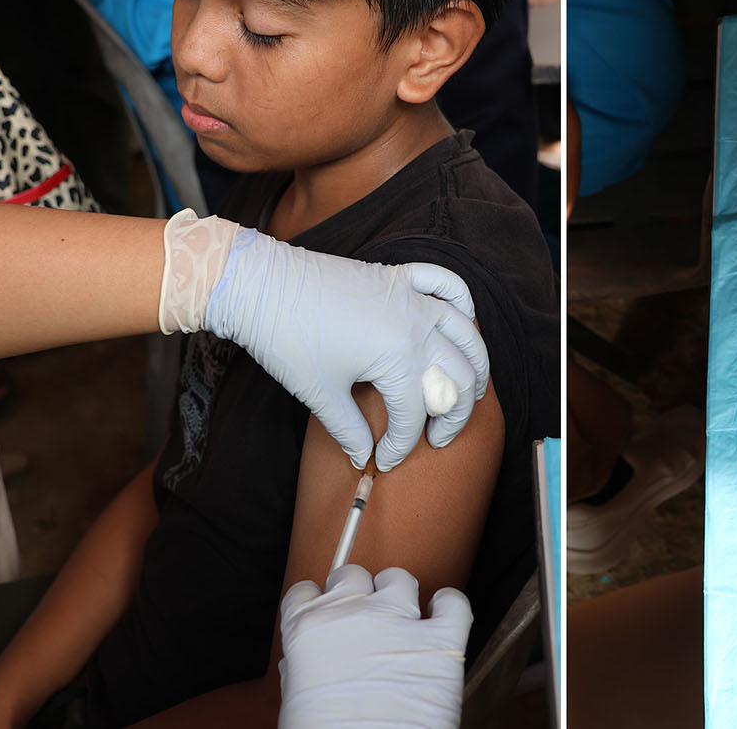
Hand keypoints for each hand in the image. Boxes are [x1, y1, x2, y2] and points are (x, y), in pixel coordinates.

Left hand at [207, 230, 489, 470]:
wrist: (260, 286)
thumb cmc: (288, 339)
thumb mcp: (320, 393)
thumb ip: (350, 430)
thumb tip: (363, 457)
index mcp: (400, 357)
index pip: (415, 413)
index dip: (403, 444)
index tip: (386, 459)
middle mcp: (418, 326)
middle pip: (459, 378)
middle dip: (453, 415)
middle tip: (436, 436)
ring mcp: (414, 298)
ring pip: (468, 334)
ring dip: (476, 366)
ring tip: (468, 390)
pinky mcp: (401, 278)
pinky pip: (449, 284)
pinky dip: (463, 302)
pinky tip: (461, 321)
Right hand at [278, 565, 470, 728]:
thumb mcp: (296, 698)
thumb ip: (306, 666)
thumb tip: (314, 659)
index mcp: (308, 629)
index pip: (304, 592)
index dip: (316, 600)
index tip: (324, 607)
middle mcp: (353, 615)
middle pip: (352, 575)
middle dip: (356, 589)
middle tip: (362, 609)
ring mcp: (399, 622)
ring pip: (399, 578)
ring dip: (398, 589)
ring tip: (401, 607)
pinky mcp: (441, 639)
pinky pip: (454, 604)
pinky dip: (450, 603)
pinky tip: (443, 609)